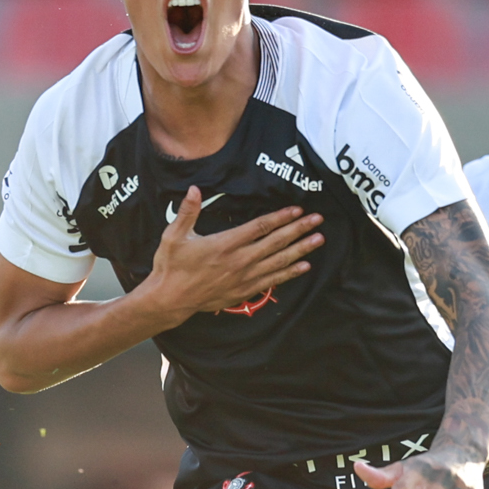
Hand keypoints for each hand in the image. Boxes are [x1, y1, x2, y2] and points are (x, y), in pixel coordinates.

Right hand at [144, 188, 322, 319]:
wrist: (170, 299)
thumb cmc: (171, 266)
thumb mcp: (174, 235)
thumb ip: (188, 211)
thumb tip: (194, 189)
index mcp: (225, 244)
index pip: (260, 227)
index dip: (281, 218)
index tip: (297, 210)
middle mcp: (239, 260)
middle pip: (276, 242)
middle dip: (298, 230)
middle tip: (318, 220)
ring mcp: (244, 277)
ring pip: (279, 261)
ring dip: (300, 250)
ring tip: (318, 240)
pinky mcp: (244, 291)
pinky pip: (273, 281)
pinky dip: (290, 273)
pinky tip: (304, 266)